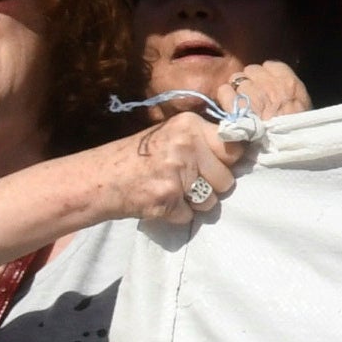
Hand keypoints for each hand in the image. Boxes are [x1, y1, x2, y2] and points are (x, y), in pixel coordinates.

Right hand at [106, 100, 255, 233]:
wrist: (98, 179)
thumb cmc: (137, 158)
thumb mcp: (171, 135)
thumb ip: (203, 140)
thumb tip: (243, 152)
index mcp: (190, 126)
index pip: (235, 147)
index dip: (229, 161)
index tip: (219, 165)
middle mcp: (186, 146)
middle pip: (227, 179)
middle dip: (212, 186)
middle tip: (188, 182)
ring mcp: (177, 174)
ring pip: (212, 200)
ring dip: (196, 203)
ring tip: (172, 191)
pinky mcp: (168, 199)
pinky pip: (190, 215)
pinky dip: (178, 215)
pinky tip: (160, 202)